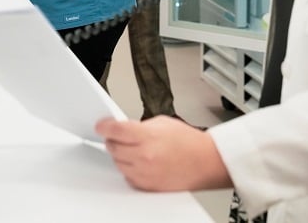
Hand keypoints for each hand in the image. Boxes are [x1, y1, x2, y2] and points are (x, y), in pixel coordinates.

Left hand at [95, 116, 230, 191]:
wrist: (206, 162)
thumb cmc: (189, 143)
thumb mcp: (163, 122)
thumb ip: (141, 125)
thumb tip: (125, 128)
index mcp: (147, 136)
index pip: (115, 130)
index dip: (104, 126)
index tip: (101, 125)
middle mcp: (143, 156)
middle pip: (112, 147)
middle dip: (112, 140)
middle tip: (117, 136)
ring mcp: (144, 172)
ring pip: (118, 163)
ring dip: (120, 155)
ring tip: (133, 149)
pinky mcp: (147, 186)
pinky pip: (127, 176)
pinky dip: (129, 168)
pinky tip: (139, 161)